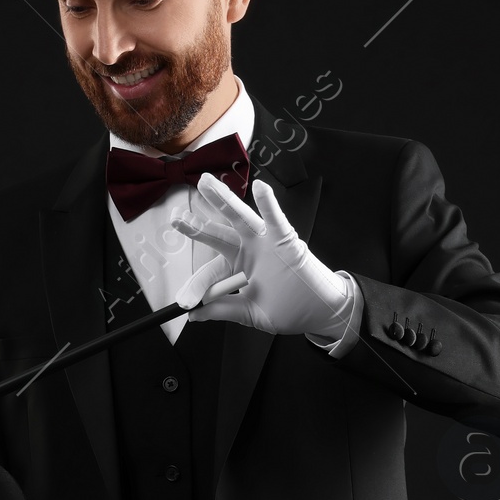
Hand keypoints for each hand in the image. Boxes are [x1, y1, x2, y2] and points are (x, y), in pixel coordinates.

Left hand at [171, 175, 354, 338]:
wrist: (320, 310)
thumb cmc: (289, 308)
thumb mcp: (251, 313)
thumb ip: (224, 310)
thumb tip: (194, 315)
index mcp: (237, 268)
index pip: (210, 274)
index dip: (197, 287)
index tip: (185, 302)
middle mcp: (247, 251)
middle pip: (218, 234)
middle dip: (198, 227)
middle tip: (179, 218)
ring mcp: (265, 243)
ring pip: (240, 218)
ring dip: (223, 200)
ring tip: (206, 184)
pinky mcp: (285, 239)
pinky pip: (275, 219)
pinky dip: (269, 203)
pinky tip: (261, 188)